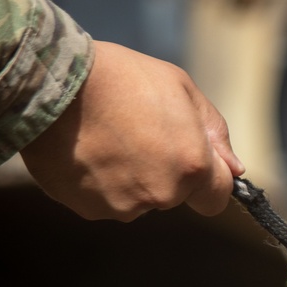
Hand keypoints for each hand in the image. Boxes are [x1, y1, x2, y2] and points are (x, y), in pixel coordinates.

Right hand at [20, 40, 243, 220]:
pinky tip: (86, 150)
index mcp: (191, 166)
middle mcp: (162, 194)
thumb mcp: (179, 87)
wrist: (51, 81)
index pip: (216, 199)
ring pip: (138, 199)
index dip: (208, 181)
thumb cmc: (120, 77)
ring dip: (130, 176)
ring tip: (106, 137)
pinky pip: (105, 200)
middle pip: (173, 195)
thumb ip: (213, 132)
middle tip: (136, 131)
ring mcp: (124, 206)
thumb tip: (235, 169)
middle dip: (163, 170)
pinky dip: (100, 181)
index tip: (192, 161)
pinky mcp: (91, 210)